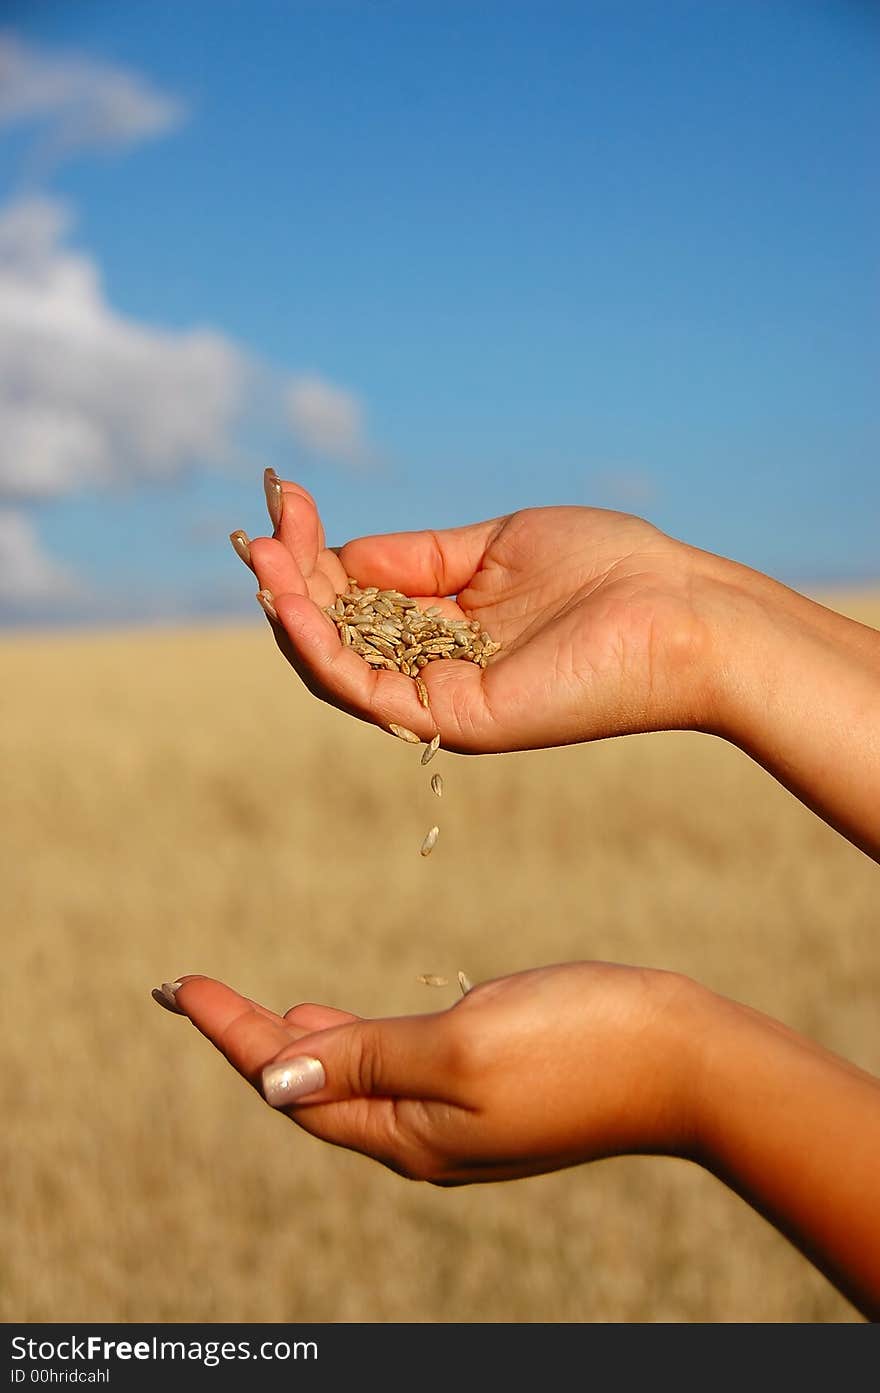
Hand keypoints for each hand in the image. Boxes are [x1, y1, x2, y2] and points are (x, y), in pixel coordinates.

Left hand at [158, 963, 879, 1316]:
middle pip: (314, 1089)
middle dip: (252, 1040)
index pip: (291, 1086)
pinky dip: (358, 1042)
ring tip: (261, 1014)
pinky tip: (349, 1021)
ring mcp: (462, 1117)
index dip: (232, 1034)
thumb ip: (364, 1061)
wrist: (687, 1062)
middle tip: (199, 995)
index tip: (180, 986)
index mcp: (408, 1134)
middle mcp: (425, 1138)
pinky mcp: (494, 1089)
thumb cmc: (577, 1045)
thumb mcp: (458, 1048)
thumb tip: (275, 1081)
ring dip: (303, 1044)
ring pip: (355, 1080)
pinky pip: (398, 1070)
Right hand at [236, 475, 720, 752]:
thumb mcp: (495, 545)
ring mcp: (443, 698)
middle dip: (292, 576)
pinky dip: (318, 648)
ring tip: (261, 556)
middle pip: (337, 630)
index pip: (358, 596)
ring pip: (337, 664)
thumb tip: (341, 552)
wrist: (680, 611)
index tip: (287, 497)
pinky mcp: (454, 720)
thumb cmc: (608, 570)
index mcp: (449, 627)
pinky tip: (289, 601)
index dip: (316, 552)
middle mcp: (437, 667)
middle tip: (261, 525)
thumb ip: (418, 556)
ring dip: (289, 611)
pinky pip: (366, 690)